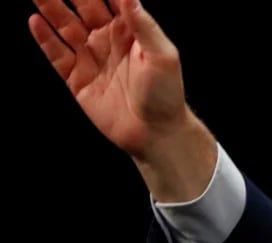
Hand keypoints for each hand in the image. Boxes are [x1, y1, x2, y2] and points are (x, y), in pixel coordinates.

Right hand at [29, 0, 188, 159]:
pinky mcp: (77, 79)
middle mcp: (107, 41)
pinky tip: (35, 21)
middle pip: (82, 8)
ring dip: (51, 8)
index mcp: (130, 32)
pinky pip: (57, 55)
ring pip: (65, 27)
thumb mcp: (162, 56)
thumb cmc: (167, 95)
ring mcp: (91, 59)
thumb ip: (144, 26)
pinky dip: (45, 39)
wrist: (155, 133)